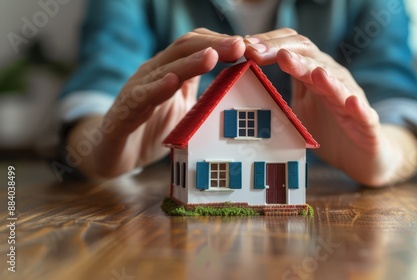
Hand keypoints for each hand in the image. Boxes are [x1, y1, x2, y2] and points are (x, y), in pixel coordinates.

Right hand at [68, 28, 244, 178]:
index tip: (246, 45)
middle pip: (181, 50)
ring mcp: (136, 92)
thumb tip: (236, 82)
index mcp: (168, 70)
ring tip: (212, 56)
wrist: (110, 152)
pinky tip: (171, 82)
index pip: (193, 46)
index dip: (219, 42)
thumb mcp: (183, 108)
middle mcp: (152, 74)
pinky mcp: (122, 114)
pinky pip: (140, 99)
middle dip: (212, 45)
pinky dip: (156, 89)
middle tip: (239, 45)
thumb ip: (203, 92)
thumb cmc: (149, 127)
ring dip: (189, 63)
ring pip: (163, 70)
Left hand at [244, 28, 416, 185]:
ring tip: (313, 72)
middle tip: (265, 53)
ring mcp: (351, 101)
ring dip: (324, 77)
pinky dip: (357, 107)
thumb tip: (243, 82)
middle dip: (289, 56)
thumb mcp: (297, 107)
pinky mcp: (366, 124)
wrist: (361, 154)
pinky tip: (350, 102)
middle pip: (313, 60)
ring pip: (338, 84)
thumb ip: (277, 92)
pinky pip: (363, 114)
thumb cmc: (328, 126)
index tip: (248, 46)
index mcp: (315, 75)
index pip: (296, 48)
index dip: (273, 44)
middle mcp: (334, 81)